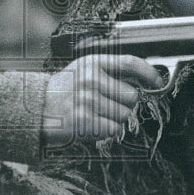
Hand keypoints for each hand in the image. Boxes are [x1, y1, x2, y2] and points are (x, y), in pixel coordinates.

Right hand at [41, 54, 162, 147]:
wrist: (35, 109)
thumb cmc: (63, 91)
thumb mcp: (82, 71)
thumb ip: (108, 71)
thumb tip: (141, 80)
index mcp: (92, 63)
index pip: (130, 63)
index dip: (149, 73)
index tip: (158, 82)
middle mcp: (90, 79)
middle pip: (132, 96)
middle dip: (123, 104)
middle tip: (104, 104)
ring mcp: (87, 100)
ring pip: (124, 115)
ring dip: (113, 119)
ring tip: (94, 114)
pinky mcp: (84, 121)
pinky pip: (113, 130)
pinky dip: (105, 131)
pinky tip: (90, 124)